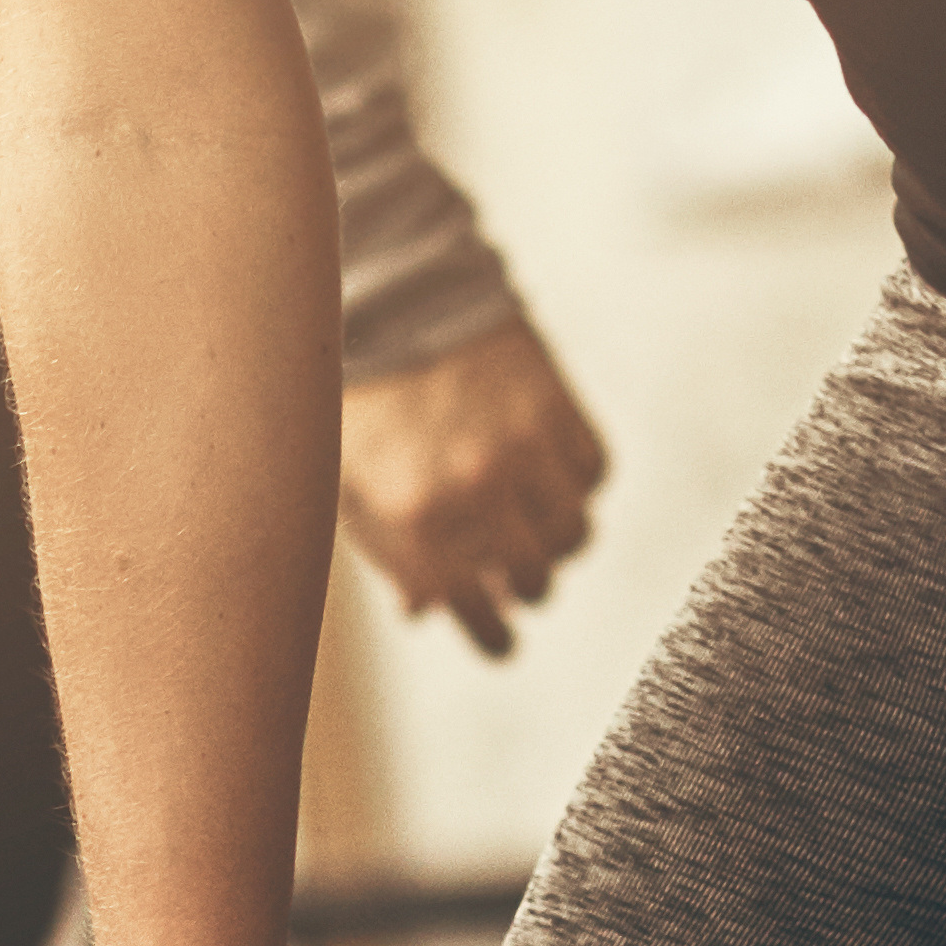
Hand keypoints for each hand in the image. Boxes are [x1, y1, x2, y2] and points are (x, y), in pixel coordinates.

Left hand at [337, 324, 610, 661]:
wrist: (396, 301)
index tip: (500, 644)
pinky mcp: (557, 406)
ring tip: (536, 534)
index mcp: (414, 516)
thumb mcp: (351, 484)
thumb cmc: (364, 401)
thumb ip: (388, 552)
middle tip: (516, 584)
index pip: (472, 611)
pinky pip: (594, 475)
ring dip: (558, 545)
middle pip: (534, 581)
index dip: (491, 639)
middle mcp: (476, 487)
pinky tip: (550, 479)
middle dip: (525, 591)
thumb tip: (426, 613)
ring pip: (575, 535)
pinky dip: (578, 488)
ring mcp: (523, 445)